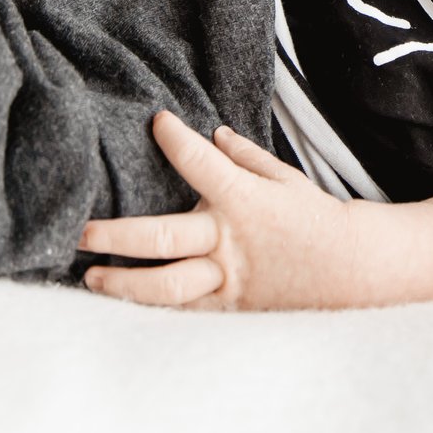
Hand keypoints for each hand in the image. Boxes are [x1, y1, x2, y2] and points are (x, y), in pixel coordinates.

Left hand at [77, 111, 358, 310]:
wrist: (353, 269)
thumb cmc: (316, 218)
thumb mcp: (285, 178)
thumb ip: (245, 157)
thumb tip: (214, 135)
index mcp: (244, 199)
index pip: (199, 162)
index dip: (174, 139)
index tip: (157, 121)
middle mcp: (228, 240)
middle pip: (160, 238)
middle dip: (115, 235)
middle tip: (80, 232)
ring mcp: (227, 279)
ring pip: (165, 287)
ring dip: (123, 283)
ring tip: (91, 278)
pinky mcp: (230, 307)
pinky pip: (184, 310)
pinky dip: (153, 307)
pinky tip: (122, 304)